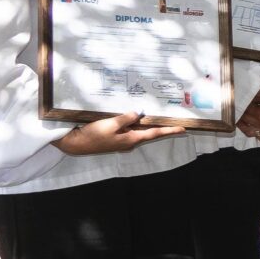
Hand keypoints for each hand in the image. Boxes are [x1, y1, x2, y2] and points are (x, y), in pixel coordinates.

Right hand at [55, 112, 186, 154]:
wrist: (76, 144)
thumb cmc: (94, 134)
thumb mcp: (111, 124)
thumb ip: (127, 118)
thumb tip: (139, 114)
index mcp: (132, 139)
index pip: (155, 133)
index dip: (169, 130)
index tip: (183, 129)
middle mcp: (130, 142)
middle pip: (149, 132)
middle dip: (160, 126)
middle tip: (173, 120)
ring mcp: (122, 141)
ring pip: (138, 130)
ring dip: (146, 124)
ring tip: (156, 116)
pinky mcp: (115, 139)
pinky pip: (128, 130)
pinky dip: (133, 124)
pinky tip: (134, 118)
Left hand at [238, 96, 259, 143]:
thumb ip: (259, 97)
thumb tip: (248, 95)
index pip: (244, 109)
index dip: (241, 103)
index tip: (239, 98)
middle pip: (245, 120)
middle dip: (241, 113)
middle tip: (239, 106)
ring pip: (248, 131)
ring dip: (243, 125)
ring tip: (241, 118)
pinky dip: (256, 134)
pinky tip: (255, 127)